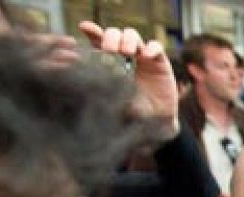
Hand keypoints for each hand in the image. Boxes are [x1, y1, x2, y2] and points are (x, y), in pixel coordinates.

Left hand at [79, 21, 178, 142]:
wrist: (156, 122)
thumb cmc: (134, 111)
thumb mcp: (114, 97)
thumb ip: (103, 85)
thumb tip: (83, 75)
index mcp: (115, 62)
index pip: (103, 41)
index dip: (94, 33)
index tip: (84, 27)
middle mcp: (129, 55)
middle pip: (117, 33)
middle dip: (111, 36)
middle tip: (110, 50)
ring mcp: (145, 57)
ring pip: (133, 35)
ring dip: (128, 40)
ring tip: (127, 52)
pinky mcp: (161, 63)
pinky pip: (156, 47)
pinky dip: (151, 48)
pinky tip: (145, 56)